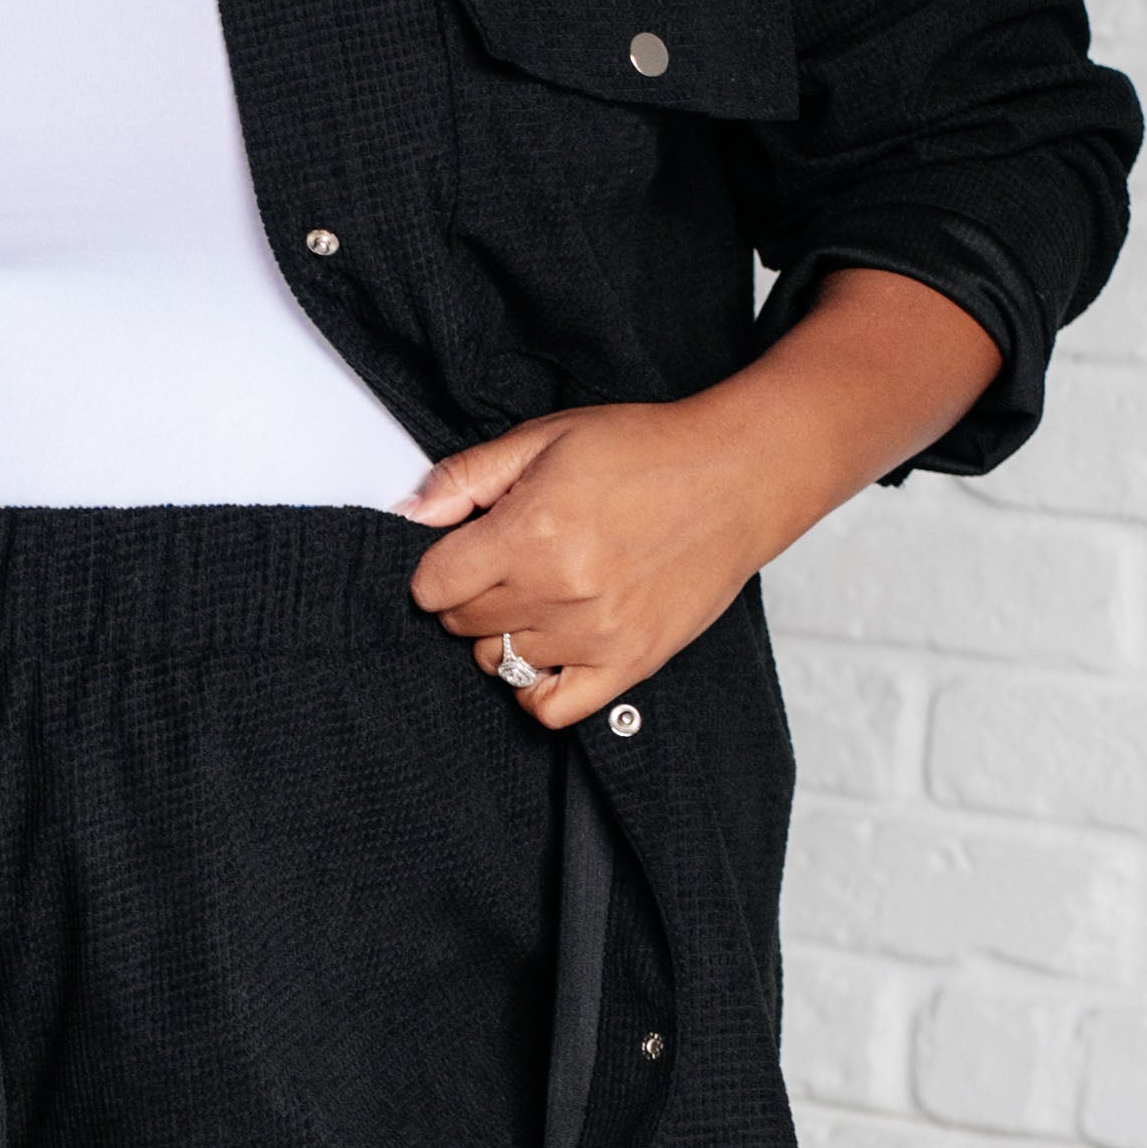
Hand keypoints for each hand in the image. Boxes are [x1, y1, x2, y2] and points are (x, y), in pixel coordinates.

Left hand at [400, 277, 1006, 725]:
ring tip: (539, 596)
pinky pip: (552, 709)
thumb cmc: (647, 451)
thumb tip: (408, 512)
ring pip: (499, 664)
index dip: (438, 567)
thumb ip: (468, 477)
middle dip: (469, 595)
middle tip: (507, 564)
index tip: (463, 552)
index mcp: (531, 532)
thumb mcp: (546, 438)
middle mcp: (559, 590)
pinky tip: (549, 651)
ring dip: (503, 634)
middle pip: (462, 624)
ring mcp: (596, 635)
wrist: (738, 477)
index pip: (432, 587)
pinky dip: (536, 689)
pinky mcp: (631, 663)